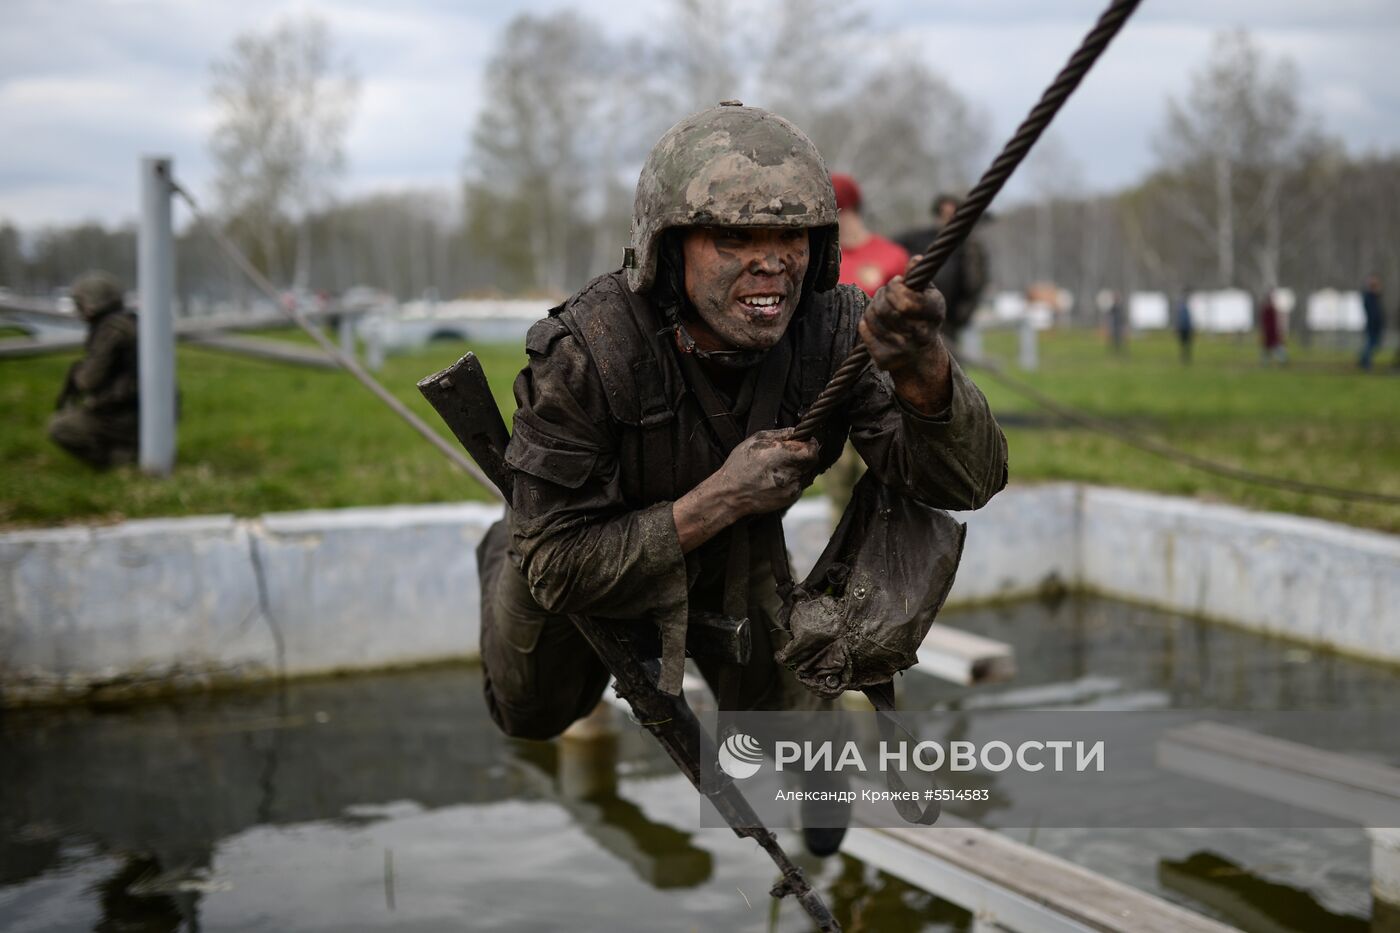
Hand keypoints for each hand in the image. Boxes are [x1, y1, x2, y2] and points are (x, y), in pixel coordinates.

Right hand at [672, 428, 819, 552]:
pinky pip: (799, 484)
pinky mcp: (790, 498)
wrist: (731, 494)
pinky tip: (776, 479)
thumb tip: (797, 432)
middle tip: (790, 454)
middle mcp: (790, 472)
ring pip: (806, 473)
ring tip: (778, 468)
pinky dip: (792, 480)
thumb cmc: (740, 464)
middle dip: (803, 455)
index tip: (803, 442)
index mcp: (782, 455)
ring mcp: (792, 487)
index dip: (809, 444)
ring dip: (798, 468)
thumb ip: (780, 434)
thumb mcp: (756, 440)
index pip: (812, 449)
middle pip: (811, 461)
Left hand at [859, 258, 953, 414]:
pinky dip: (865, 323)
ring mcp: (904, 350)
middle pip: (885, 308)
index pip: (904, 301)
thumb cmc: (923, 315)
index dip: (894, 287)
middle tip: (886, 294)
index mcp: (935, 314)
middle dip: (881, 295)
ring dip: (872, 307)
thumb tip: (916, 260)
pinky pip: (865, 331)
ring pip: (872, 317)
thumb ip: (918, 277)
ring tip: (881, 306)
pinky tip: (874, 322)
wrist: (920, 354)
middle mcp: (921, 336)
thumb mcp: (927, 294)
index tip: (896, 283)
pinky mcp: (886, 360)